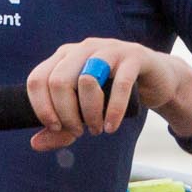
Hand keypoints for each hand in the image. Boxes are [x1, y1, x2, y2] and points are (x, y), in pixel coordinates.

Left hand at [24, 38, 191, 151]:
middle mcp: (83, 48)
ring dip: (89, 113)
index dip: (41, 108)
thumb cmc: (113, 95)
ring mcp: (110, 49)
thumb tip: (35, 143)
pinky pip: (120, 83)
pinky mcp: (135, 56)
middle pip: (59, 81)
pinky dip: (113, 110)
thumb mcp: (83, 113)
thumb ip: (60, 129)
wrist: (156, 81)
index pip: (37, 79)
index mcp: (64, 56)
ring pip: (86, 80)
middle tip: (79, 131)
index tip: (54, 128)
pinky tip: (111, 126)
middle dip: (66, 114)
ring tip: (96, 129)